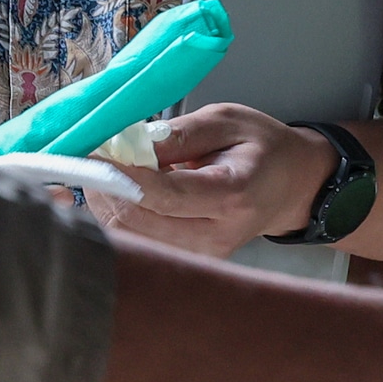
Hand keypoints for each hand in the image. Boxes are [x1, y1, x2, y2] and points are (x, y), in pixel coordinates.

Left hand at [118, 105, 334, 258]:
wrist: (289, 188)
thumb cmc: (261, 148)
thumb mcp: (226, 121)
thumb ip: (178, 134)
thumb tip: (127, 144)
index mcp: (234, 195)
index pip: (164, 195)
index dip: (122, 174)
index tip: (94, 148)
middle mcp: (216, 235)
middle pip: (138, 219)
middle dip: (107, 184)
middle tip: (97, 152)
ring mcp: (201, 255)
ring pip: (129, 234)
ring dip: (107, 199)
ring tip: (111, 167)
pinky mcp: (187, 260)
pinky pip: (136, 240)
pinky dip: (117, 212)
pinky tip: (123, 188)